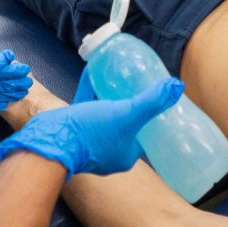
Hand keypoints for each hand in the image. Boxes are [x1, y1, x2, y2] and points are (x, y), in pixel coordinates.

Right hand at [0, 77, 184, 177]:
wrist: (49, 139)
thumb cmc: (91, 132)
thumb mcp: (127, 114)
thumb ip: (152, 102)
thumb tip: (177, 86)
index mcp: (125, 155)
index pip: (145, 135)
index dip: (152, 117)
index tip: (156, 98)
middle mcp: (108, 152)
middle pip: (125, 125)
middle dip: (130, 106)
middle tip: (138, 84)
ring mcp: (89, 142)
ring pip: (105, 116)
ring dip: (110, 99)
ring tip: (118, 78)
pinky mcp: (73, 130)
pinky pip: (86, 106)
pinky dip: (90, 90)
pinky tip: (92, 71)